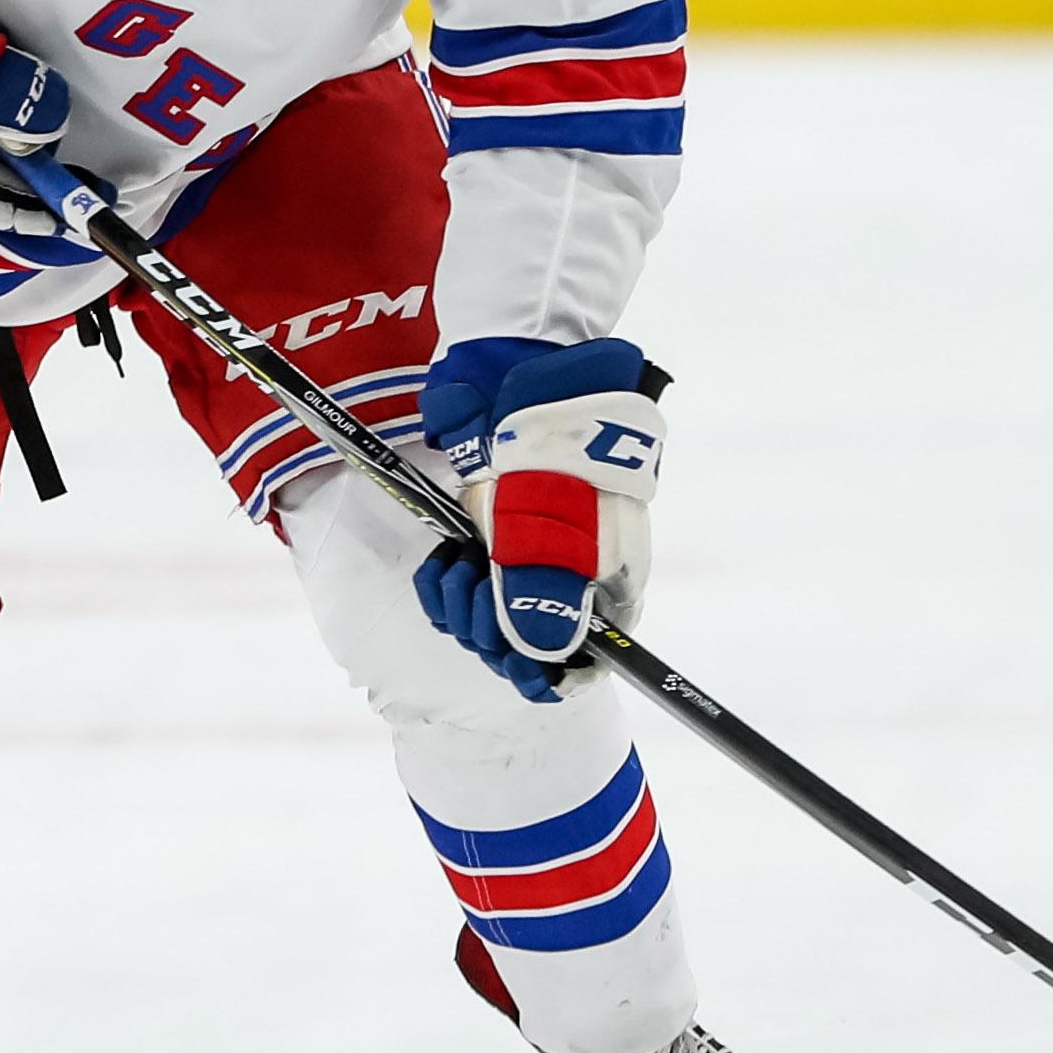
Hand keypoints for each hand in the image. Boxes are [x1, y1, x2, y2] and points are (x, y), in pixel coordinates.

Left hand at [412, 338, 667, 703]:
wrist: (521, 375)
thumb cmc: (555, 450)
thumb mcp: (551, 527)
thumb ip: (541, 599)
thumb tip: (539, 660)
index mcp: (610, 587)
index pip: (589, 663)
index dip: (550, 677)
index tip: (516, 666)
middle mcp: (571, 583)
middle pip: (529, 651)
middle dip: (493, 634)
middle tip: (477, 590)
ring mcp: (527, 561)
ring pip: (488, 625)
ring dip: (462, 610)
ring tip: (457, 570)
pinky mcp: (487, 541)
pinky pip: (460, 594)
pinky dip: (444, 588)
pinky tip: (442, 565)